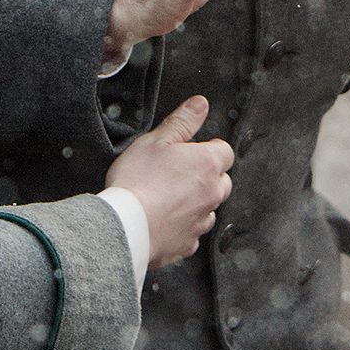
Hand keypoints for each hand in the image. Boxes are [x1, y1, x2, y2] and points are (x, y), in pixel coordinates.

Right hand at [104, 96, 235, 269]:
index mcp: (206, 164)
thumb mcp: (155, 140)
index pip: (225, 151)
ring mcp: (201, 221)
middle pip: (222, 181)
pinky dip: (183, 226)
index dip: (209, 148)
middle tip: (178, 174)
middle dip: (207, 176)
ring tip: (168, 198)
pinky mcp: (188, 243)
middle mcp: (211, 194)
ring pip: (209, 208)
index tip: (193, 151)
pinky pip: (192, 232)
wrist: (124, 227)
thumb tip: (200, 105)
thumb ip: (182, 121)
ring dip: (196, 203)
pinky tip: (163, 220)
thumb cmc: (137, 183)